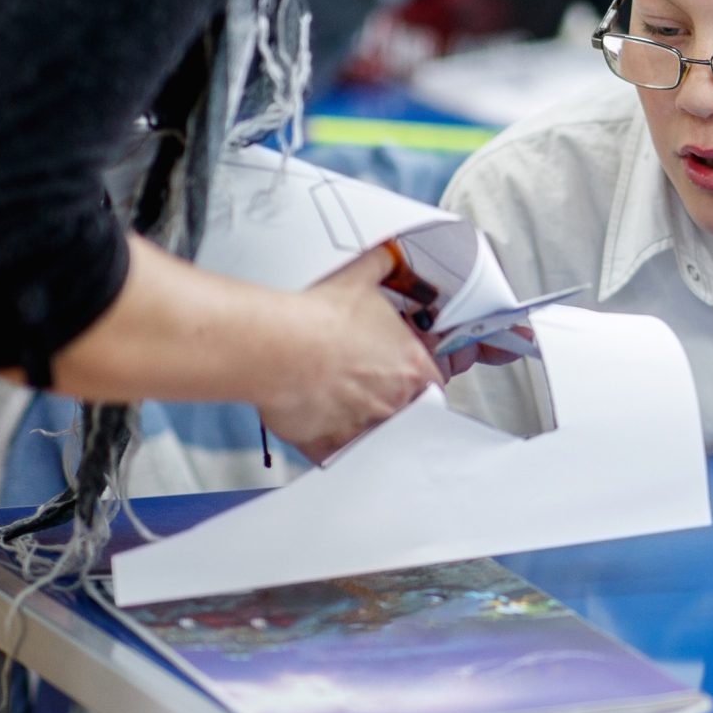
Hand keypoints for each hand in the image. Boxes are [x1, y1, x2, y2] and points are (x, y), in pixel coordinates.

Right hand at [254, 250, 440, 461]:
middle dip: (391, 401)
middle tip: (362, 385)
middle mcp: (396, 402)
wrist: (280, 347)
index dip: (418, 378)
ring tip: (340, 404)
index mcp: (412, 366)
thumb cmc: (319, 318)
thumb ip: (380, 267)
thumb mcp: (358, 279)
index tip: (402, 374)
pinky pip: (340, 456)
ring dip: (364, 425)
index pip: (432, 381)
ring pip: (378, 437)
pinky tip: (321, 429)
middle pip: (409, 412)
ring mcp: (367, 428)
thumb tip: (387, 255)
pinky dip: (333, 447)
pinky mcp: (334, 446)